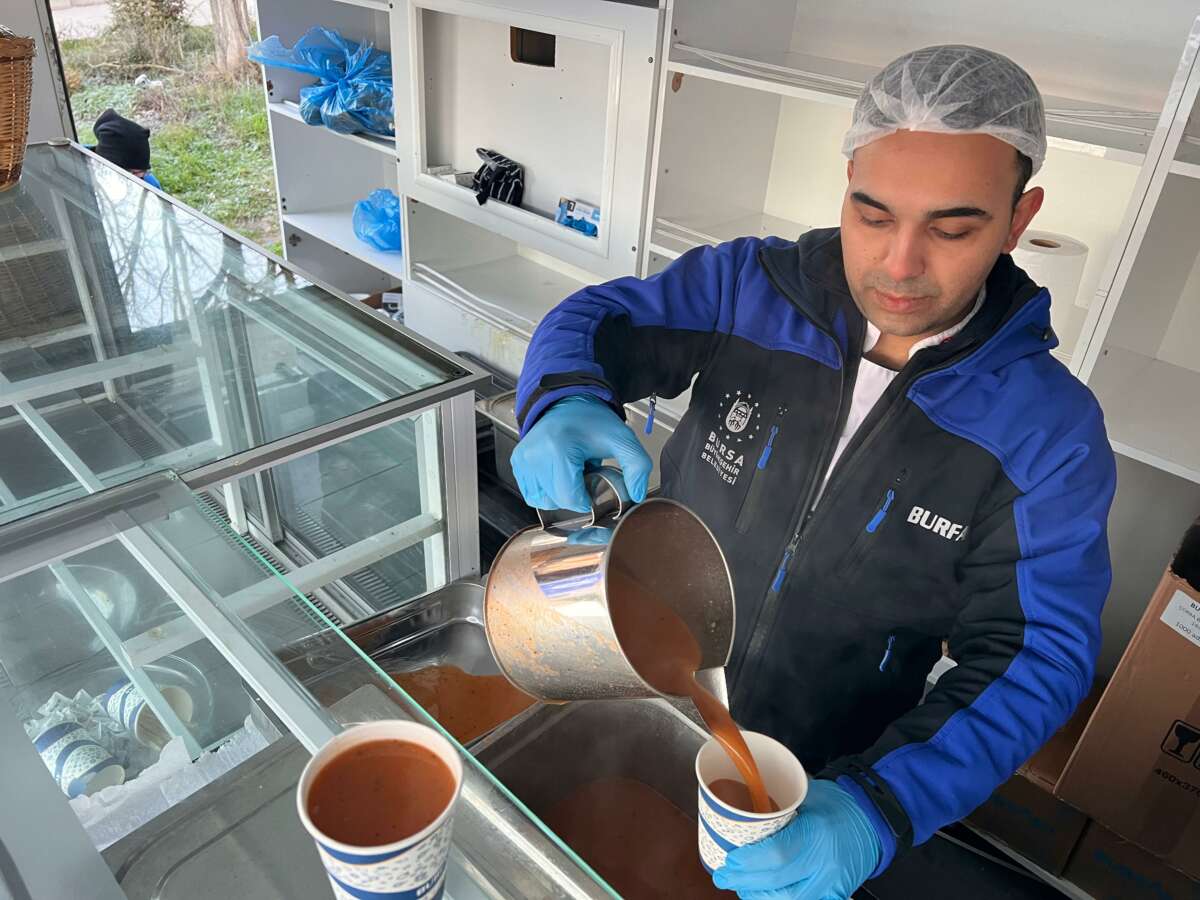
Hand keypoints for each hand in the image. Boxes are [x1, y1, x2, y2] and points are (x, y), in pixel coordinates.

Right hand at [511, 395, 651, 512]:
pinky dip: (547, 490)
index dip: (587, 498)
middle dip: (575, 495)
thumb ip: (637, 466)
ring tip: (571, 472)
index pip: (570, 498)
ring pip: (543, 501)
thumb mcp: (622, 439)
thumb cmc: (592, 421)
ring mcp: (523, 459)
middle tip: (585, 474)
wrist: (568, 403)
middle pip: (557, 501)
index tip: (595, 483)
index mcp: (558, 448)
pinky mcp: (517, 462)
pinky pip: (532, 493)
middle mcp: (535, 455)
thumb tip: (635, 495)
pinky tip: (558, 473)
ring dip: (560, 494)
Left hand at [713, 780, 880, 899]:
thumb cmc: (839, 803)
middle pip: (778, 884)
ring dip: (759, 896)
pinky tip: (764, 894)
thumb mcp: (807, 796)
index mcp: (817, 834)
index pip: (776, 856)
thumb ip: (778, 810)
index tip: (727, 861)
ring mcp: (833, 884)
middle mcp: (825, 864)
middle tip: (723, 877)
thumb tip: (740, 816)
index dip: (748, 863)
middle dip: (745, 882)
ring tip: (741, 886)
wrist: (875, 819)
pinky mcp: (835, 894)